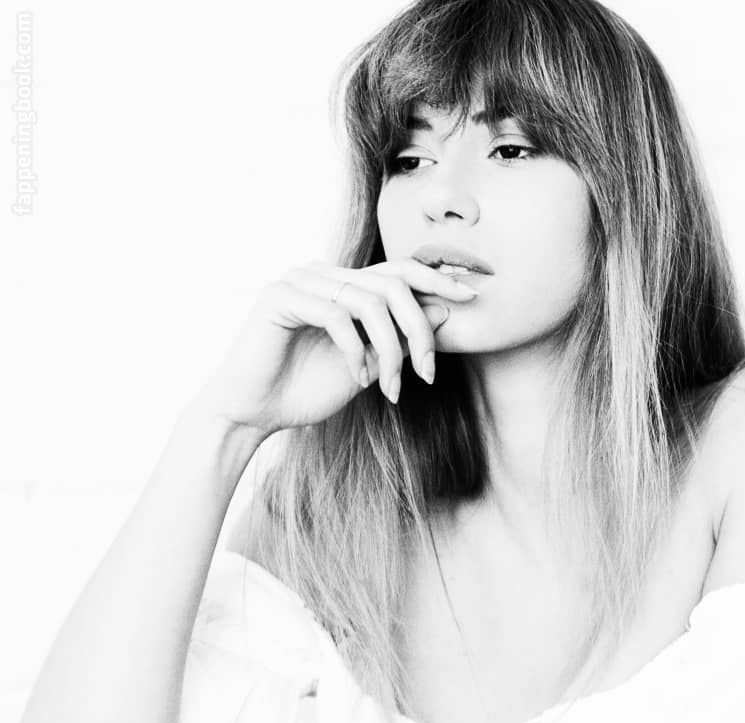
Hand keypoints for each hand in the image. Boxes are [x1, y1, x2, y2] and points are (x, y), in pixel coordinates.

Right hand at [193, 258, 477, 435]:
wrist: (257, 412)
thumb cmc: (308, 390)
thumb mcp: (370, 366)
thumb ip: (400, 338)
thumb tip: (444, 309)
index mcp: (345, 286)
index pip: (399, 271)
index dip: (437, 279)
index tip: (472, 296)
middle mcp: (324, 275)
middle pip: (392, 286)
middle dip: (418, 333)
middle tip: (427, 374)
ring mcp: (301, 282)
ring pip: (368, 302)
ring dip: (389, 352)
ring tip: (389, 388)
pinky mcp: (280, 298)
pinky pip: (336, 316)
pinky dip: (355, 351)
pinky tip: (358, 377)